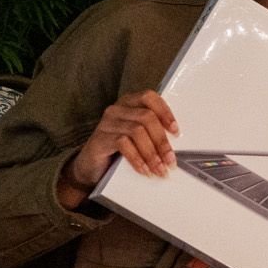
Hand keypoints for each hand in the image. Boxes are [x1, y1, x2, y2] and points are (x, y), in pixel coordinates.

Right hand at [60, 91, 178, 208]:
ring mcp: (107, 123)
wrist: (91, 167)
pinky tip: (144, 170)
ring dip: (152, 153)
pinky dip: (137, 159)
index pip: (150, 97)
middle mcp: (117, 109)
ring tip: (160, 169)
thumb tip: (176, 146)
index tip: (176, 131)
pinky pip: (123, 144)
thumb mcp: (138, 139)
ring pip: (137, 131)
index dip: (165, 112)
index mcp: (130, 103)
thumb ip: (153, 134)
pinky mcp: (100, 138)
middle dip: (161, 140)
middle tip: (171, 160)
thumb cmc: (119, 151)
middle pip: (146, 117)